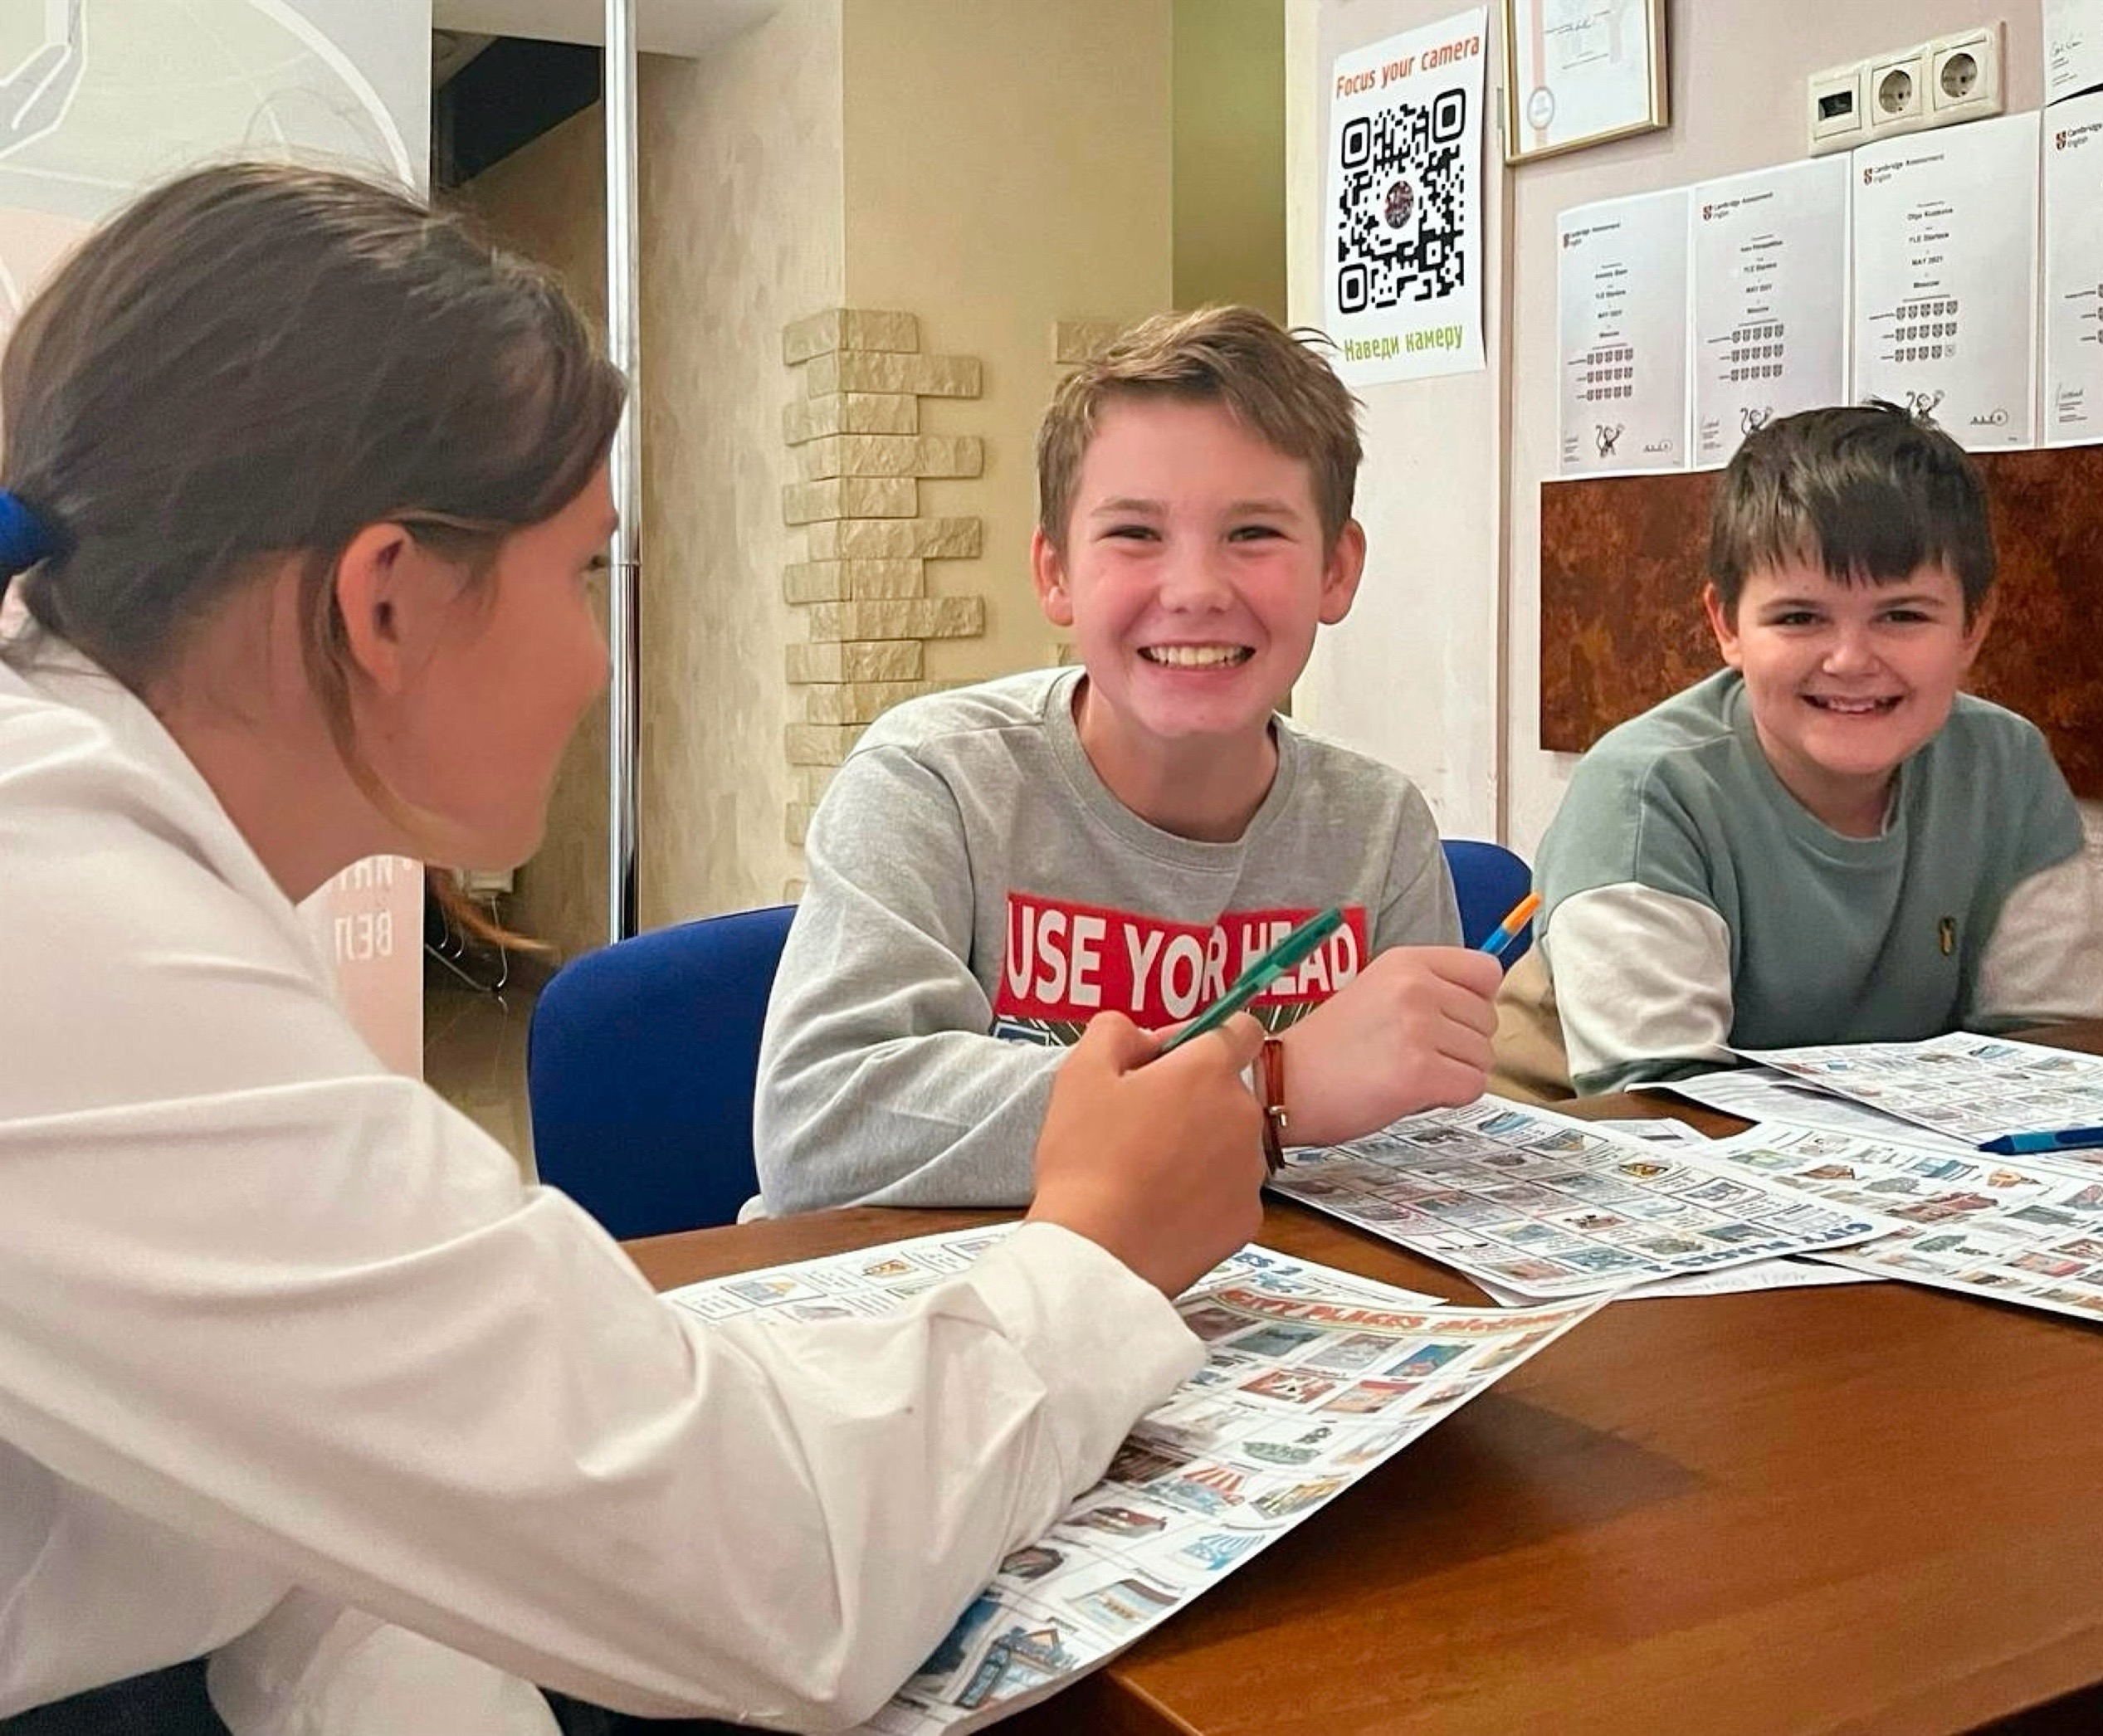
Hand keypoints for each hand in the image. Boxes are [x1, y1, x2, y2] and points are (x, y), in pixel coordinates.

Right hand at [1026, 1010, 1266, 1296]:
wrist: (1097, 1254)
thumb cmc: (1086, 1159)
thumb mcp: (1080, 1073)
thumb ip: (1115, 1031)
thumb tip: (1144, 1035)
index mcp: (1208, 1072)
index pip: (1241, 1029)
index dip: (1206, 1037)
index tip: (1171, 1061)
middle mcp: (1243, 1115)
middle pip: (1226, 1091)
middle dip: (1191, 1098)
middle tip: (1138, 1124)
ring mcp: (1251, 1172)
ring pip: (1228, 1142)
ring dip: (1199, 1146)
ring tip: (1146, 1173)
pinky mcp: (1248, 1219)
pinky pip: (1228, 1191)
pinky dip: (1203, 1194)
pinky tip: (1162, 1207)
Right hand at [1278, 946, 1500, 1145]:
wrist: (1283, 1082)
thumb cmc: (1329, 1047)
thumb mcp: (1377, 991)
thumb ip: (1428, 990)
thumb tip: (1483, 1010)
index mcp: (1406, 961)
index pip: (1486, 972)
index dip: (1476, 1002)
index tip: (1448, 1021)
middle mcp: (1416, 987)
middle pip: (1488, 1020)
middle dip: (1462, 1046)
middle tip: (1414, 1055)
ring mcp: (1419, 1028)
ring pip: (1484, 1057)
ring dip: (1455, 1074)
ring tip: (1408, 1074)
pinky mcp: (1420, 1072)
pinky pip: (1472, 1087)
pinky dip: (1449, 1098)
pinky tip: (1411, 1094)